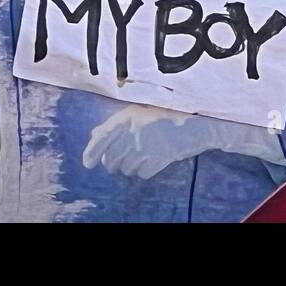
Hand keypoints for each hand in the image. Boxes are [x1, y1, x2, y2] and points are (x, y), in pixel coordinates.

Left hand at [83, 103, 283, 178]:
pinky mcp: (158, 159)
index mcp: (127, 117)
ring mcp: (145, 147)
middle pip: (112, 159)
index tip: (88, 163)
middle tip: (127, 156)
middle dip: (115, 162)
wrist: (198, 121)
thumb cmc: (169, 114)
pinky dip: (147, 170)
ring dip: (133, 165)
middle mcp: (132, 132)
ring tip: (145, 154)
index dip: (91, 153)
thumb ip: (119, 123)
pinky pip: (143, 173)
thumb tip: (94, 135)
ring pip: (127, 168)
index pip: (101, 138)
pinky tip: (156, 159)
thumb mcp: (141, 112)